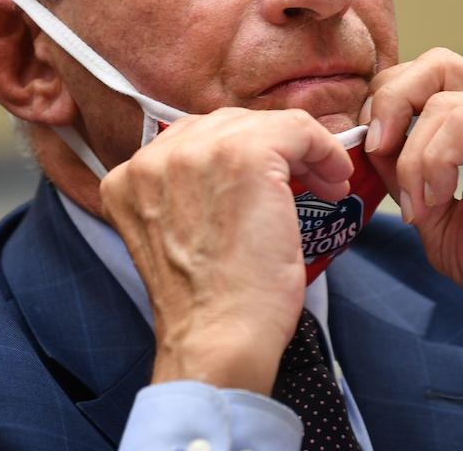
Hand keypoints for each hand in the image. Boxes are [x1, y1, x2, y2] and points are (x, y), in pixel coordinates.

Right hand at [99, 108, 352, 393]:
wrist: (218, 336)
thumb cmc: (210, 304)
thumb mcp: (180, 236)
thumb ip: (189, 195)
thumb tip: (242, 172)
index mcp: (128, 178)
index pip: (194, 140)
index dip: (240, 155)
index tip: (273, 179)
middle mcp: (153, 156)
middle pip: (227, 125)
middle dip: (272, 149)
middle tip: (307, 181)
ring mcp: (196, 152)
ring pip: (263, 124)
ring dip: (300, 150)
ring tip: (324, 183)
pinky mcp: (244, 155)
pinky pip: (297, 129)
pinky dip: (323, 149)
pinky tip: (334, 179)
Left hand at [362, 48, 462, 367]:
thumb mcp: (438, 220)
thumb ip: (404, 179)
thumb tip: (369, 147)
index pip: (425, 77)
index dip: (385, 105)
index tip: (368, 154)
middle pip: (435, 63)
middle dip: (390, 102)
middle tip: (376, 152)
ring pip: (443, 99)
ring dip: (412, 155)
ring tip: (418, 205)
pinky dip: (435, 162)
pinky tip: (436, 202)